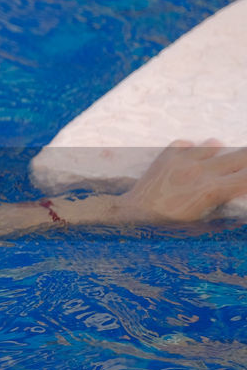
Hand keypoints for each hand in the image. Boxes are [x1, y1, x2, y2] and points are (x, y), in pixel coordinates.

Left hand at [120, 139, 246, 221]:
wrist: (134, 214)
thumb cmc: (169, 225)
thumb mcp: (202, 222)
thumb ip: (223, 207)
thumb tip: (238, 197)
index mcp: (212, 190)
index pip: (246, 177)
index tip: (245, 178)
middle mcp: (201, 171)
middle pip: (239, 156)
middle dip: (245, 159)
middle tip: (242, 163)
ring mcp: (183, 160)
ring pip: (213, 145)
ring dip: (218, 152)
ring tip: (215, 162)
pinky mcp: (167, 155)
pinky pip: (186, 143)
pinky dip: (191, 148)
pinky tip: (190, 157)